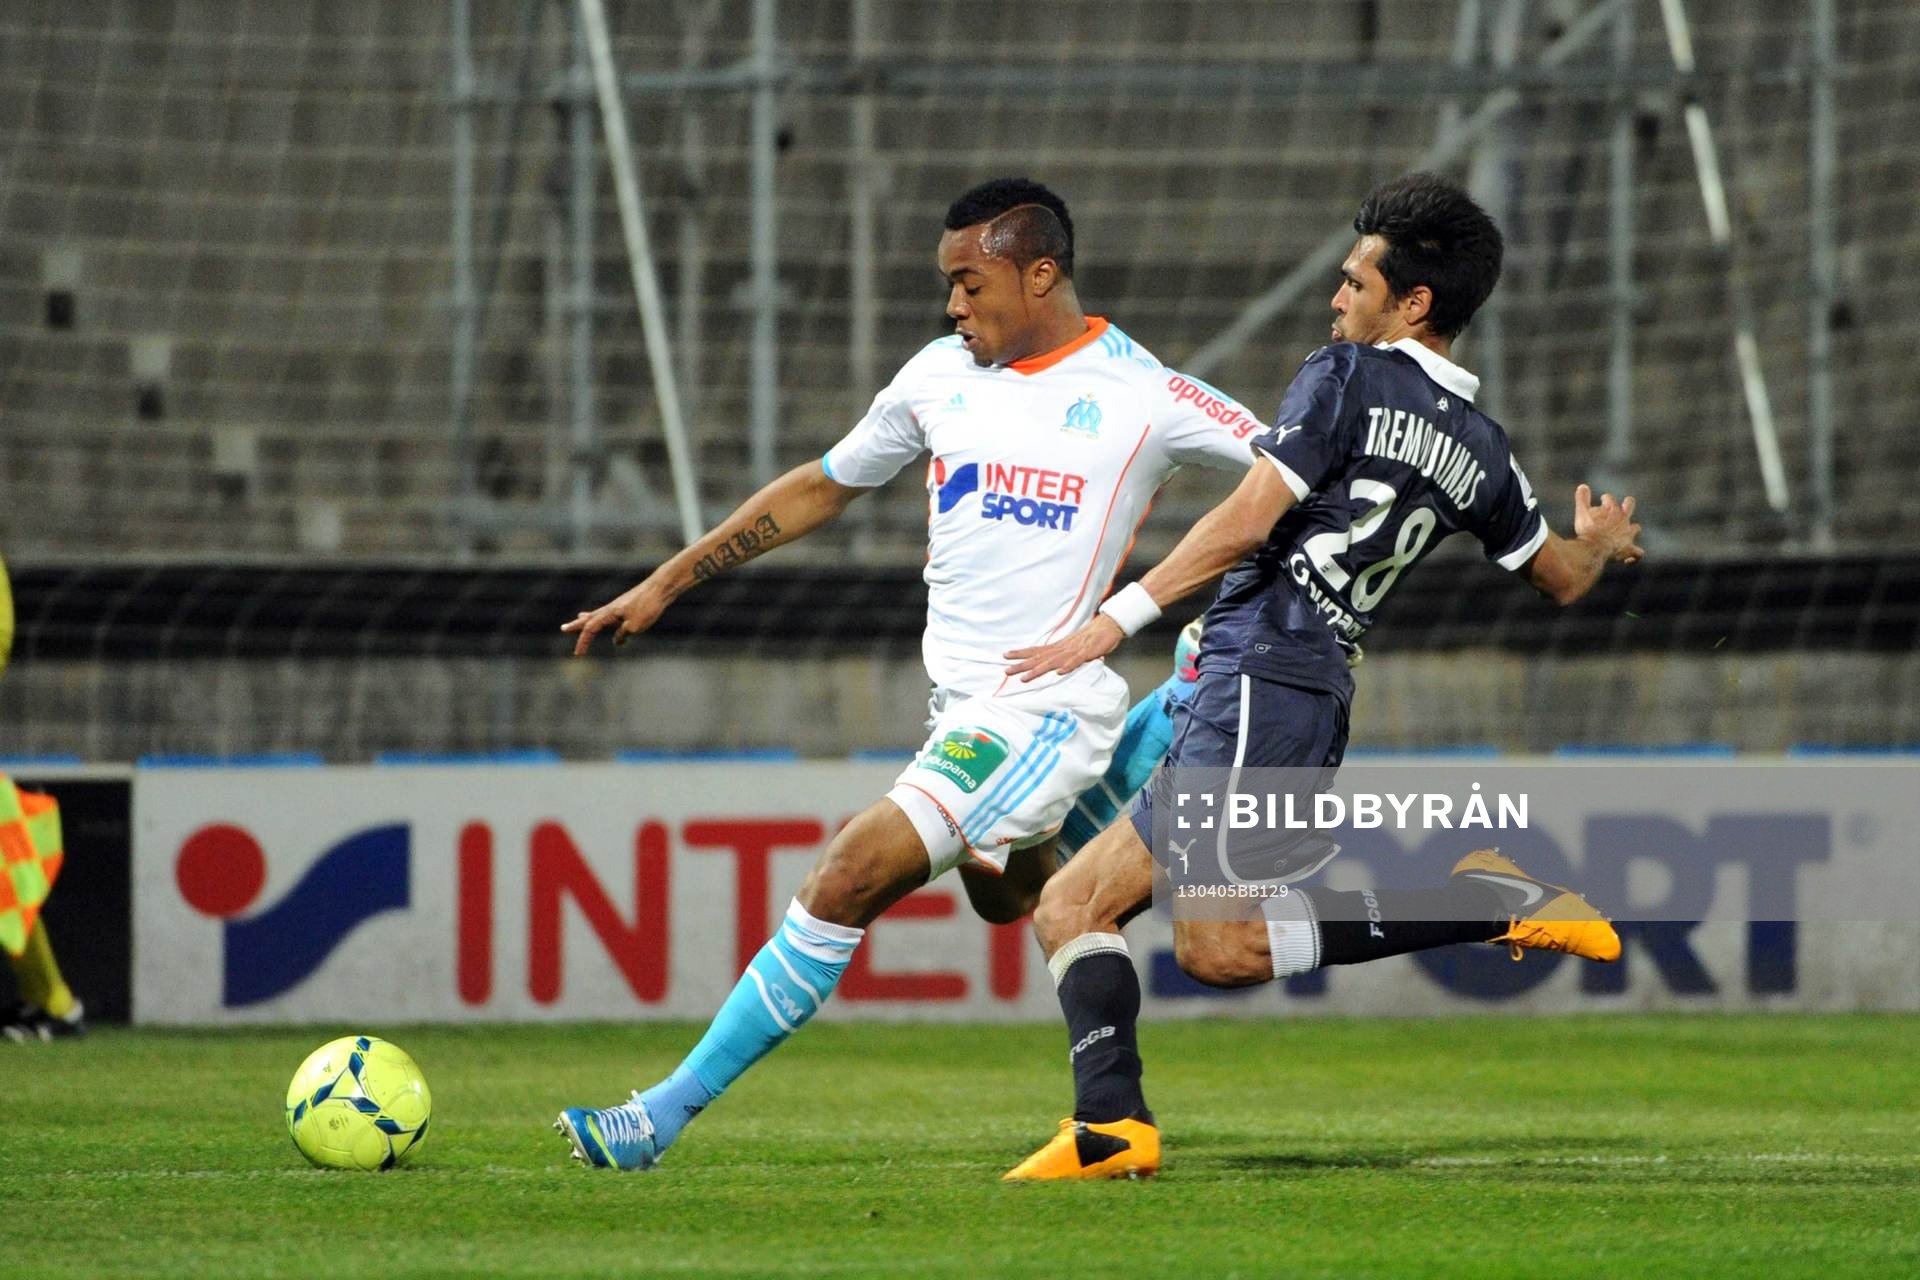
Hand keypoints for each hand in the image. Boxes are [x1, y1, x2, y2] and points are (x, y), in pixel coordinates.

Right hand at [560, 582, 667, 655]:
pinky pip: (611, 614)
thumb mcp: (634, 626)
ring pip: (599, 614)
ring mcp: (618, 606)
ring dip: (588, 619)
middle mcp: (610, 609)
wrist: (660, 588)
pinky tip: (609, 620)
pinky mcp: (628, 606)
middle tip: (563, 628)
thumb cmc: (647, 606)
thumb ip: (622, 634)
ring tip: (579, 618)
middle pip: (589, 618)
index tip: (578, 654)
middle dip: (576, 625)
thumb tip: (617, 641)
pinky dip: (604, 618)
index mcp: (609, 614)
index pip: (590, 629)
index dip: (583, 642)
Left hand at [1003, 615, 1124, 682]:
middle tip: (1006, 670)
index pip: (1036, 650)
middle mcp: (1062, 648)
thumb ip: (1064, 656)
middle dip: (1022, 665)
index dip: (1021, 653)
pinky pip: (1076, 661)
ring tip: (1025, 678)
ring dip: (1038, 669)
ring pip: (1053, 661)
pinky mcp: (1087, 653)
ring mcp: (1074, 650)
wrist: (1107, 626)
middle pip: (1039, 657)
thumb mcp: (1073, 648)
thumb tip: (1054, 665)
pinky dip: (1068, 666)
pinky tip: (1059, 672)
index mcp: (1058, 647)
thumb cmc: (1090, 639)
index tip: (1005, 656)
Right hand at [1571, 483, 1643, 564]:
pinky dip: (1633, 556)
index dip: (1606, 499)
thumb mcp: (1582, 514)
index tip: (1601, 500)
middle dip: (1627, 504)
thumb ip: (1582, 500)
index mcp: (1612, 509)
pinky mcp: (1629, 549)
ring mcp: (1628, 534)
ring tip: (1626, 534)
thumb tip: (1582, 485)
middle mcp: (1623, 520)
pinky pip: (1637, 553)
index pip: (1610, 499)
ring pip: (1636, 529)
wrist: (1595, 548)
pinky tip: (1627, 560)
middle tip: (1623, 504)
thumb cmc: (1587, 531)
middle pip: (1629, 506)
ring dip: (1632, 530)